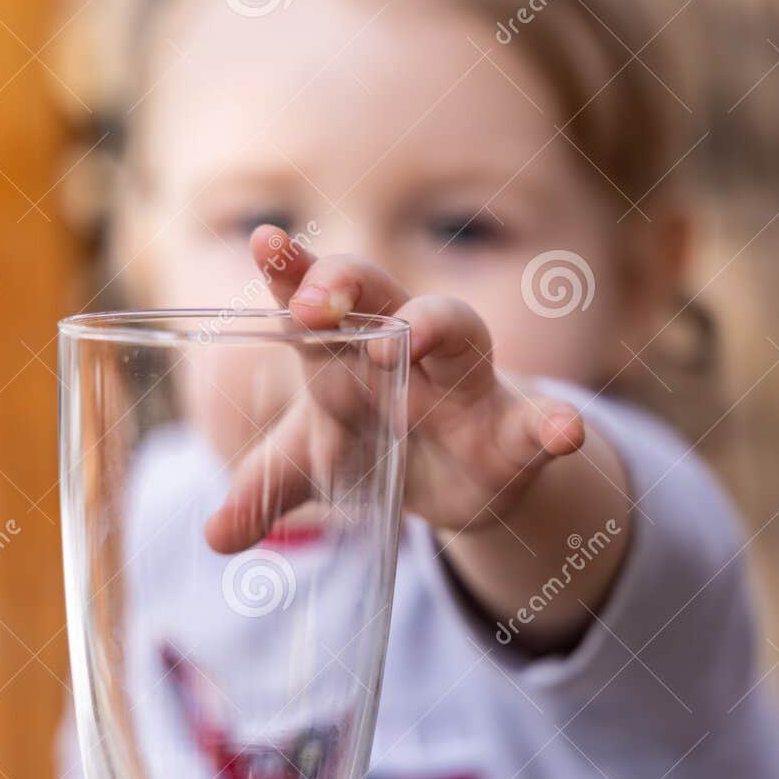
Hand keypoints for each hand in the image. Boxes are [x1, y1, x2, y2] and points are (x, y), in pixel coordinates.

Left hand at [205, 226, 585, 553]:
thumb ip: (263, 493)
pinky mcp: (510, 433)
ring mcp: (464, 386)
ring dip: (438, 326)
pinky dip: (554, 424)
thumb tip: (213, 537)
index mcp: (346, 350)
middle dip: (348, 287)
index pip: (314, 302)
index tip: (263, 240)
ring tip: (412, 336)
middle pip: (381, 296)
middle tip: (313, 300)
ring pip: (461, 333)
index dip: (291, 272)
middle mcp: (407, 350)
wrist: (454, 479)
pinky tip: (565, 433)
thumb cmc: (371, 443)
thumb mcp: (309, 468)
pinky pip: (538, 420)